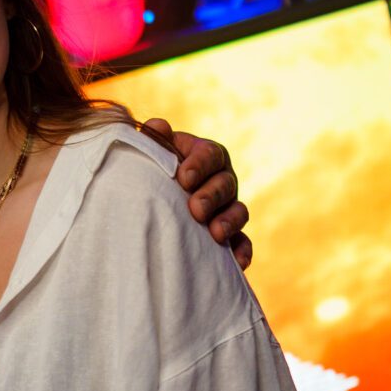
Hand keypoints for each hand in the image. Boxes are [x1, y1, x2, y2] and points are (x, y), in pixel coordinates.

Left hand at [143, 117, 252, 268]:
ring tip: (215, 233)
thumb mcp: (150, 153)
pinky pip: (243, 243)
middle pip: (226, 183)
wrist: (148, 200)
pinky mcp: (229, 236)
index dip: (200, 164)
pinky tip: (237, 263)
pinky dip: (242, 252)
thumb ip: (153, 140)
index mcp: (205, 155)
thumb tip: (157, 127)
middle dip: (212, 196)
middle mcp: (221, 179)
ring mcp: (227, 208)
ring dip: (229, 222)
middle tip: (196, 209)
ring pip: (239, 212)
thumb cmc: (150, 171)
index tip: (183, 178)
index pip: (211, 153)